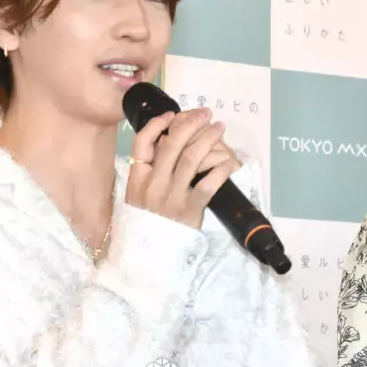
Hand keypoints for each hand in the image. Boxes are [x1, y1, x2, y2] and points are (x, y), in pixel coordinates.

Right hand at [125, 108, 241, 229]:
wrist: (150, 253)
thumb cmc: (147, 217)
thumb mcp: (138, 193)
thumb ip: (149, 168)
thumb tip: (167, 140)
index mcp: (137, 178)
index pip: (142, 143)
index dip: (156, 125)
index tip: (172, 115)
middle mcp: (153, 184)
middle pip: (171, 145)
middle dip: (191, 124)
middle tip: (206, 113)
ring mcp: (171, 197)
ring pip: (192, 158)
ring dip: (208, 138)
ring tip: (219, 127)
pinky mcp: (190, 210)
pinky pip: (208, 185)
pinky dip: (220, 170)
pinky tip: (229, 161)